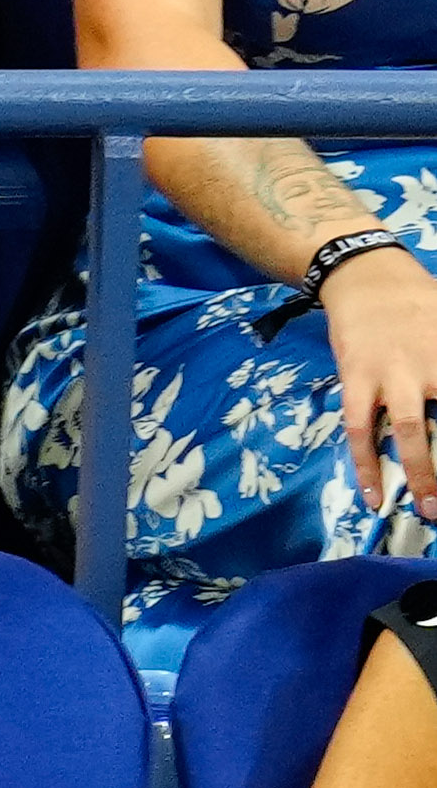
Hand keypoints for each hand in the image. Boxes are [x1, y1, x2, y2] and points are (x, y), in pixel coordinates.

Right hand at [323, 245, 436, 515]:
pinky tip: (372, 494)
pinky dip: (364, 463)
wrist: (367, 278)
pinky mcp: (357, 378)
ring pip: (409, 430)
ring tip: (428, 509)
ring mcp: (393, 373)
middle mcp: (432, 366)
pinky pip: (359, 427)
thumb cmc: (424, 305)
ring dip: (420, 473)